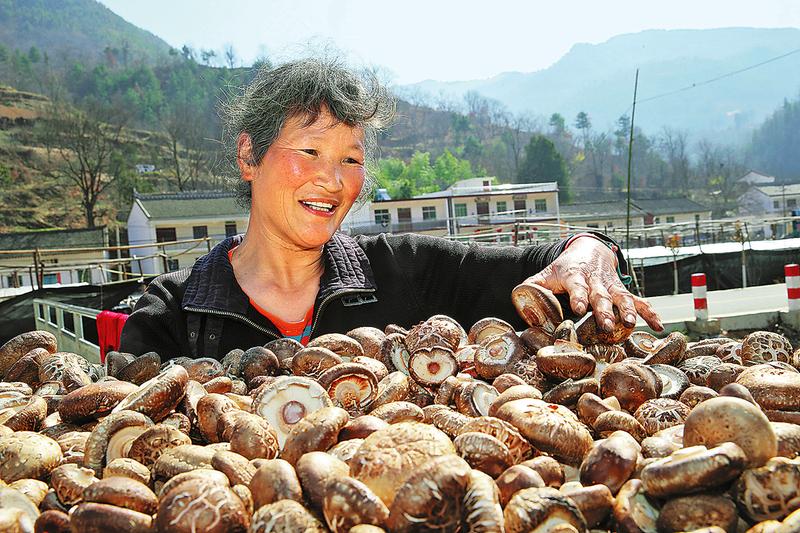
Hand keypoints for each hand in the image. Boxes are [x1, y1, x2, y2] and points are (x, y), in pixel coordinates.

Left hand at [526, 236, 663, 331]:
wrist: (588, 250)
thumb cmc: (563, 268)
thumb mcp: (545, 274)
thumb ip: (531, 287)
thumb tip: (518, 302)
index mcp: (575, 276)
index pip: (576, 286)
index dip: (579, 297)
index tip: (579, 309)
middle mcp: (595, 281)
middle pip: (601, 296)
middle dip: (604, 310)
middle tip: (607, 326)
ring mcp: (611, 286)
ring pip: (622, 297)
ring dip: (628, 310)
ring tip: (632, 324)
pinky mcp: (622, 291)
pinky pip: (639, 301)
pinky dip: (650, 312)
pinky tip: (659, 325)